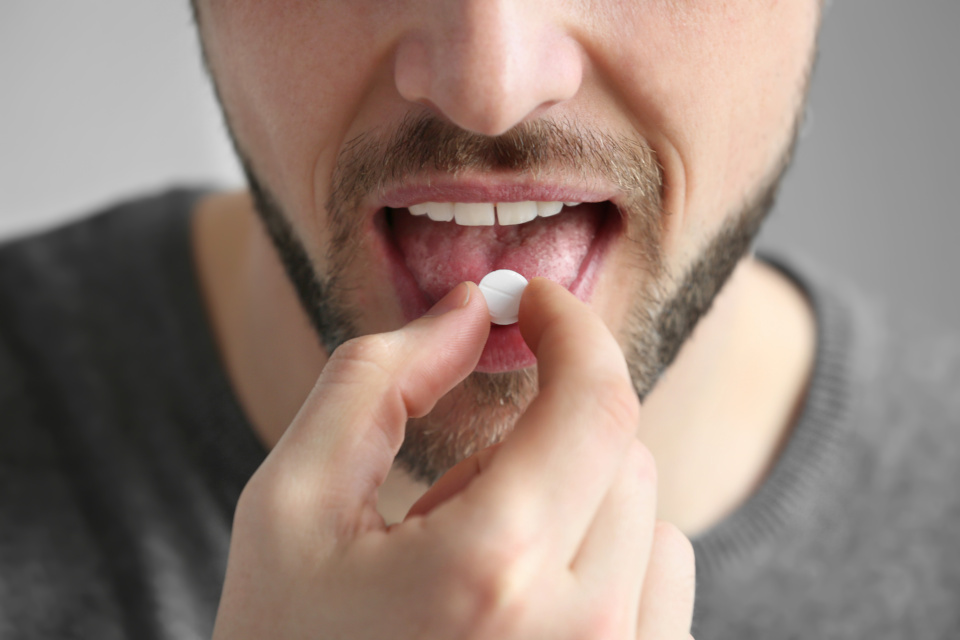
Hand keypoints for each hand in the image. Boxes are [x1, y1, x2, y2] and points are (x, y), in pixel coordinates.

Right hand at [212, 278, 695, 638]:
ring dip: (573, 496)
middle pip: (620, 447)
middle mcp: (584, 634)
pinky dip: (606, 557)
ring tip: (482, 564)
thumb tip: (472, 309)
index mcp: (493, 568)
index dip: (571, 326)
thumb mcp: (292, 503)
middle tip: (453, 494)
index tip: (535, 302)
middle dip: (544, 429)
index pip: (595, 401)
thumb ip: (378, 380)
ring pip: (649, 510)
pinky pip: (665, 578)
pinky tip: (524, 604)